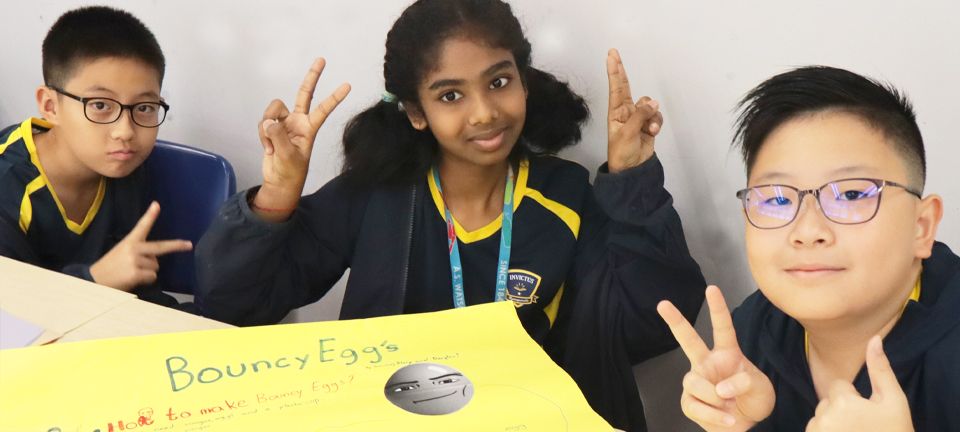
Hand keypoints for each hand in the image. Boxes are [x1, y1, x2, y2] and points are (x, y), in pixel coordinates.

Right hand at [89, 201, 191, 290]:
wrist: (94, 280)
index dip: (150, 215)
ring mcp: (135, 260)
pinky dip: (146, 280)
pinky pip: (152, 277)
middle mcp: (133, 248)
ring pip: (156, 266)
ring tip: (131, 272)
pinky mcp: (136, 273)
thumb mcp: (122, 252)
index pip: (141, 226)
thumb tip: (156, 256)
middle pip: (161, 247)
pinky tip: (132, 279)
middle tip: (189, 245)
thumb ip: (139, 251)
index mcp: (129, 241)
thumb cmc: (111, 267)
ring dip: (148, 271)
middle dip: (176, 246)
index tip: (157, 204)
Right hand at [254, 58, 350, 219]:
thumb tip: (268, 122)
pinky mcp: (271, 128)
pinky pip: (262, 122)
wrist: (278, 182)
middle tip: (322, 59)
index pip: (324, 109)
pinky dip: (261, 135)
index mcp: (309, 129)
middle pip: (304, 93)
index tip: (348, 85)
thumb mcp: (288, 156)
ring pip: (272, 110)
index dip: (335, 97)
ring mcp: (284, 123)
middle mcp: (298, 122)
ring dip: (267, 126)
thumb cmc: (290, 172)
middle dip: (312, 76)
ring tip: (271, 145)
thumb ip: (278, 136)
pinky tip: (267, 148)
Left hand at [606, 48, 662, 172]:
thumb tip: (653, 103)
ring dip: (651, 115)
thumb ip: (640, 116)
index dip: (614, 71)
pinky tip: (653, 132)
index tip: (611, 56)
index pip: (616, 88)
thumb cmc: (622, 152)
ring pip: (648, 105)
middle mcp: (626, 112)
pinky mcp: (648, 125)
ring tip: (648, 128)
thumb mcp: (628, 133)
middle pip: (626, 87)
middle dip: (623, 72)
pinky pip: (656, 116)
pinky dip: (657, 123)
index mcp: (616, 112)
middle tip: (615, 55)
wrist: (632, 169)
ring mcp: (638, 118)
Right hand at [657, 286, 774, 430]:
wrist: (746, 426)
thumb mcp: (761, 389)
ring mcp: (696, 382)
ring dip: (715, 397)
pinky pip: (696, 406)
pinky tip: (726, 419)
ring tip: (729, 406)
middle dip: (675, 321)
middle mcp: (708, 364)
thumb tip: (720, 387)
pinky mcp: (689, 403)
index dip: (717, 308)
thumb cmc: (753, 401)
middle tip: (662, 304)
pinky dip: (714, 415)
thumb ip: (745, 382)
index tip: (711, 289)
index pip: (722, 328)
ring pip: (696, 383)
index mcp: (727, 354)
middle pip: (689, 340)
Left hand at [805, 336, 912, 431]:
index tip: (866, 413)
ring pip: (820, 418)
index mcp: (842, 402)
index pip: (838, 386)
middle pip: (827, 402)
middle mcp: (823, 417)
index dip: (854, 398)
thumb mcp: (893, 402)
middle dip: (841, 411)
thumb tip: (874, 338)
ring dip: (832, 424)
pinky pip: (814, 431)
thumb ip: (881, 370)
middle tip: (862, 427)